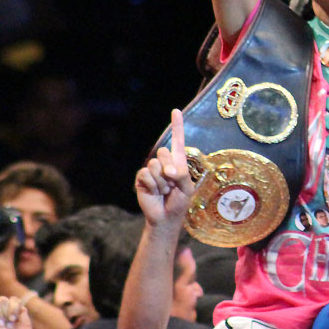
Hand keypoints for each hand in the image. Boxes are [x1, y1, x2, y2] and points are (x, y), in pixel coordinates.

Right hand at [135, 109, 194, 226]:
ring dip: (161, 182)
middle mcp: (164, 163)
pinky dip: (152, 185)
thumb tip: (167, 169)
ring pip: (154, 165)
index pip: (178, 141)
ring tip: (164, 191)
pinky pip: (146, 174)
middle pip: (163, 152)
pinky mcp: (142, 178)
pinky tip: (155, 192)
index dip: (177, 126)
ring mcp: (152, 170)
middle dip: (169, 169)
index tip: (176, 111)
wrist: (166, 217)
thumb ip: (181, 174)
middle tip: (172, 185)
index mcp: (178, 162)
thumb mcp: (187, 188)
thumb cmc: (179, 202)